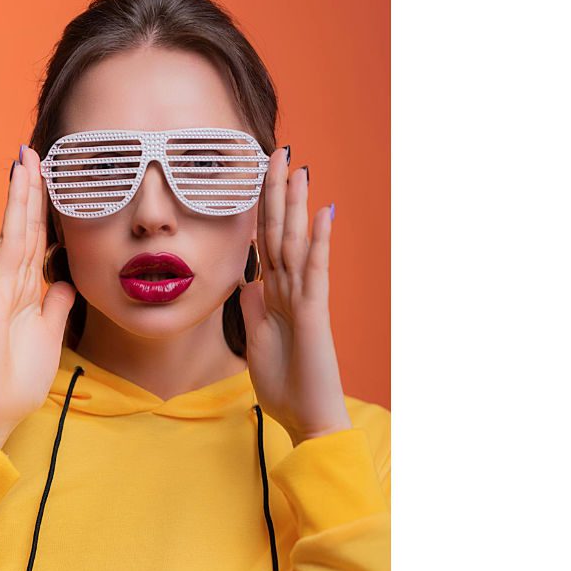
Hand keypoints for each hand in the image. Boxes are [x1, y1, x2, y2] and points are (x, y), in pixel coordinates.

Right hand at [0, 146, 76, 447]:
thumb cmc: (18, 377)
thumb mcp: (50, 334)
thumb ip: (56, 304)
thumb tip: (65, 278)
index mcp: (27, 289)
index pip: (39, 238)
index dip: (45, 206)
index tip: (50, 172)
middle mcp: (11, 285)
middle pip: (24, 228)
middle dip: (29, 189)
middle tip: (31, 150)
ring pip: (8, 238)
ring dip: (13, 201)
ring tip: (16, 165)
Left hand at [240, 148, 351, 446]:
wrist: (307, 418)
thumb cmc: (286, 384)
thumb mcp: (256, 341)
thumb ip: (252, 309)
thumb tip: (246, 281)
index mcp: (276, 295)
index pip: (266, 241)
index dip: (261, 208)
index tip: (257, 174)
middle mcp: (292, 289)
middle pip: (282, 231)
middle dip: (277, 192)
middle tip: (278, 151)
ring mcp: (306, 299)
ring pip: (299, 242)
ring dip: (297, 205)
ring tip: (298, 168)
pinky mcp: (316, 314)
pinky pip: (316, 271)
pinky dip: (319, 241)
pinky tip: (323, 212)